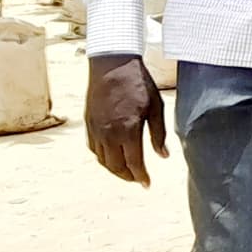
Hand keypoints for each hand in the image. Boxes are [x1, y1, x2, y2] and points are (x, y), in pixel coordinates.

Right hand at [85, 54, 166, 186]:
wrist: (112, 66)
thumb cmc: (138, 84)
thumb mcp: (156, 107)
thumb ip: (158, 134)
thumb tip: (164, 156)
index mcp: (128, 131)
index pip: (134, 163)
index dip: (141, 176)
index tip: (147, 184)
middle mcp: (108, 134)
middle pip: (115, 166)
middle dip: (127, 177)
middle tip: (138, 179)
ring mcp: (95, 130)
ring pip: (102, 160)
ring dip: (114, 169)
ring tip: (127, 171)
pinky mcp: (88, 124)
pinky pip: (93, 148)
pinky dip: (102, 157)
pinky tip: (111, 155)